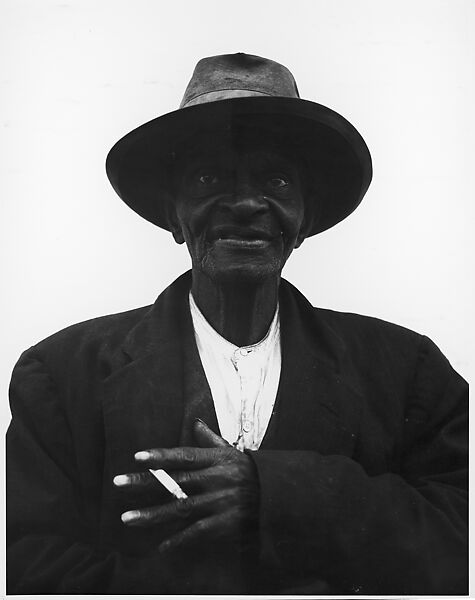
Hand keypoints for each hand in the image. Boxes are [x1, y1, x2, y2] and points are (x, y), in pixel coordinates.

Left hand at [113, 419, 259, 553]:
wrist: (277, 494)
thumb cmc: (248, 470)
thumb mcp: (231, 452)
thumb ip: (210, 440)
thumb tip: (195, 423)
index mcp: (216, 459)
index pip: (184, 455)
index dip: (160, 456)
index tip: (137, 457)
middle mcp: (216, 479)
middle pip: (175, 481)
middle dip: (145, 482)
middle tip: (117, 483)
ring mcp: (220, 502)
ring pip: (181, 508)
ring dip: (152, 514)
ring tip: (127, 518)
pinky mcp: (225, 523)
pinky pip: (198, 532)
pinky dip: (179, 540)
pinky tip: (161, 547)